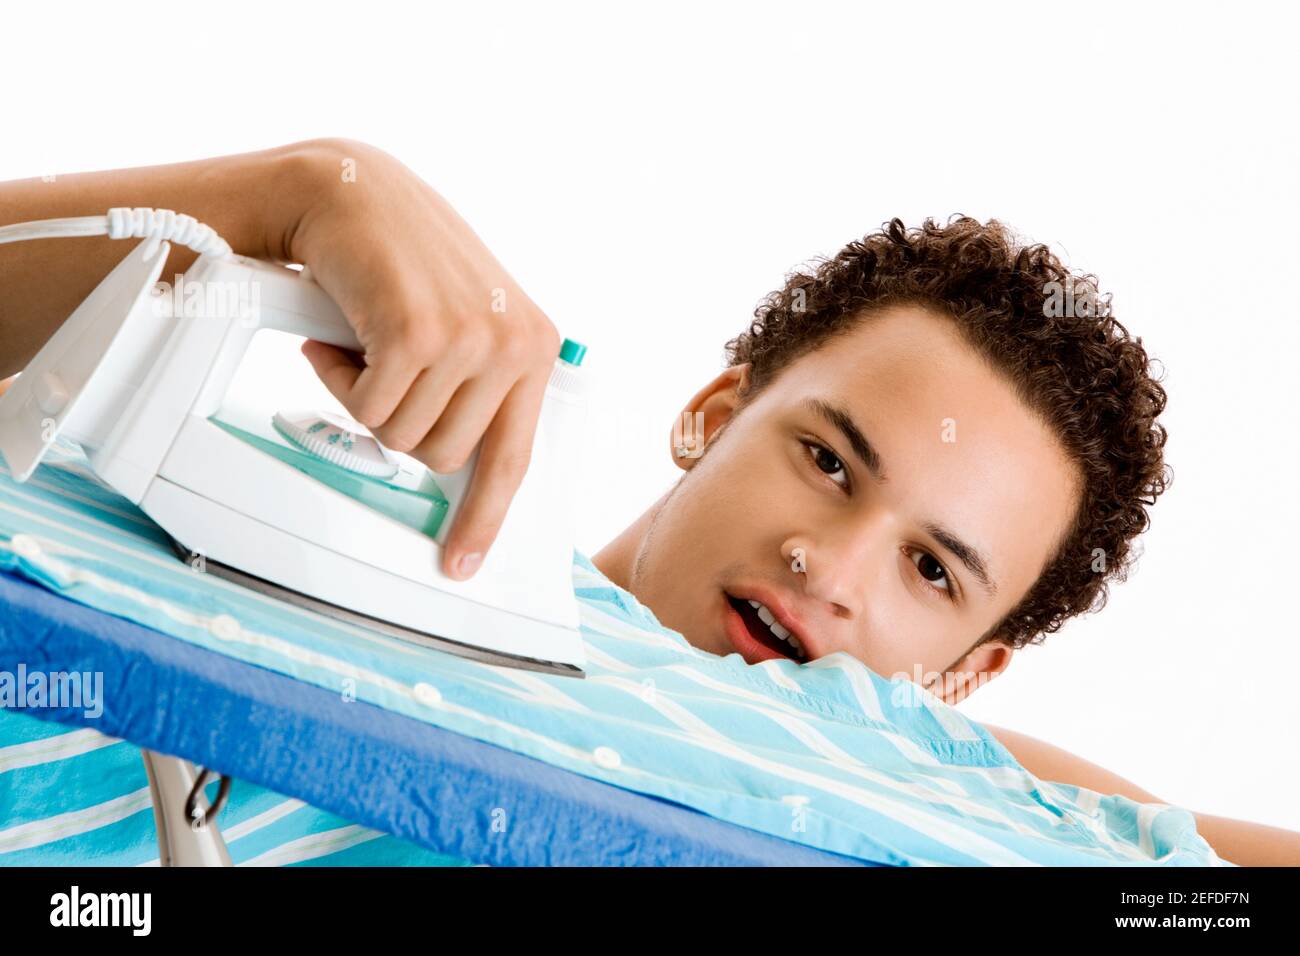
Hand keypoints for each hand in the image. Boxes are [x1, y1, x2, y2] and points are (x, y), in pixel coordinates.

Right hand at [281, 139, 560, 580]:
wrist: (352, 191)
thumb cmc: (400, 261)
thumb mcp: (464, 320)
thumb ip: (479, 384)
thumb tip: (459, 465)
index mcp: (534, 348)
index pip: (513, 459)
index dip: (482, 519)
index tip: (463, 564)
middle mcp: (515, 347)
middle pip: (443, 458)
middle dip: (401, 424)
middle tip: (384, 369)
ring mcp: (472, 342)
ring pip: (401, 437)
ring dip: (366, 398)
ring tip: (366, 342)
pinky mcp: (421, 336)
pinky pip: (368, 410)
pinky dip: (338, 380)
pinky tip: (340, 334)